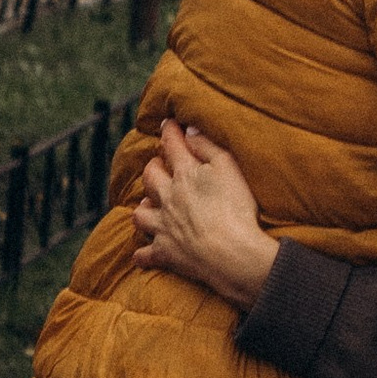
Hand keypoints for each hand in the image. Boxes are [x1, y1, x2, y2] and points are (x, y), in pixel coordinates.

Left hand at [131, 118, 278, 310]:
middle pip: (150, 177)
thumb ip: (208, 146)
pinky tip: (142, 254)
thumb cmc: (236, 208)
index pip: (172, 145)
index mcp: (185, 174)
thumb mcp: (229, 167)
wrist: (231, 253)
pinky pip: (144, 254)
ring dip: (144, 208)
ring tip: (149, 205)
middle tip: (160, 165)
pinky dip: (142, 254)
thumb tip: (188, 131)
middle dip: (153, 167)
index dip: (169, 131)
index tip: (167, 123)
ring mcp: (163, 226)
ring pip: (140, 214)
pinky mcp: (164, 252)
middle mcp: (168, 198)